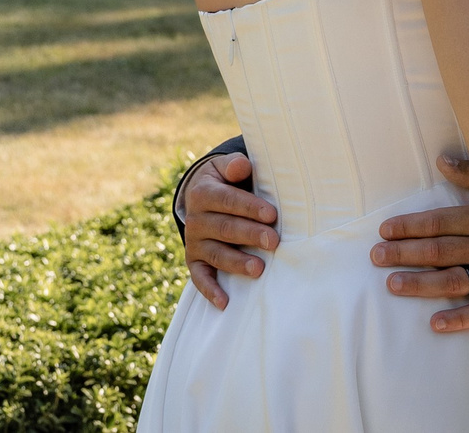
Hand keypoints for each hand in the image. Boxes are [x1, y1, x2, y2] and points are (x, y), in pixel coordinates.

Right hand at [179, 151, 277, 310]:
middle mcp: (195, 219)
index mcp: (203, 192)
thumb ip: (234, 166)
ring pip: (217, 254)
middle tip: (274, 241)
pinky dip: (210, 291)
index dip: (250, 208)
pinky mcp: (194, 261)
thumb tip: (242, 166)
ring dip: (237, 263)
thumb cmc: (226, 182)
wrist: (202, 197)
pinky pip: (199, 277)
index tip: (272, 215)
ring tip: (259, 269)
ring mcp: (194, 242)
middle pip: (225, 228)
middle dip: (250, 235)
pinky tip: (224, 302)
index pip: (228, 201)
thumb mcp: (225, 168)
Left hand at [373, 155, 468, 332]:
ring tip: (393, 285)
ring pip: (453, 282)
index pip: (437, 222)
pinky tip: (436, 323)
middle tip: (376, 257)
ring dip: (420, 285)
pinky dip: (460, 319)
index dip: (408, 226)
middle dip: (403, 254)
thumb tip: (442, 161)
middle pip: (437, 252)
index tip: (384, 230)